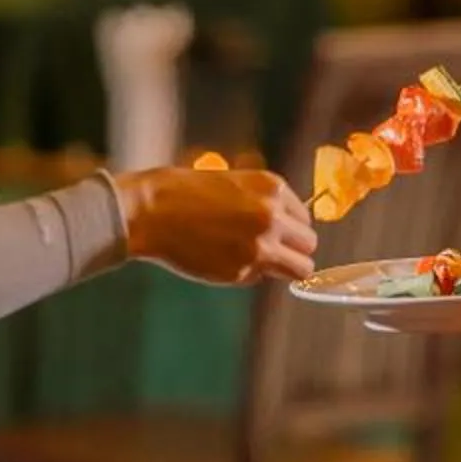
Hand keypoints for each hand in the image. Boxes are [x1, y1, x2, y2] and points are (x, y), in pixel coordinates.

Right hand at [116, 166, 317, 284]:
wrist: (151, 210)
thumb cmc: (183, 193)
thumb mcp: (234, 183)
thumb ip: (262, 203)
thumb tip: (283, 228)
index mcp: (272, 188)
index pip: (305, 218)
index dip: (290, 229)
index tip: (274, 233)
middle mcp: (273, 216)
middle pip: (309, 244)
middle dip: (291, 250)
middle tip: (268, 251)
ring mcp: (260, 245)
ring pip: (300, 268)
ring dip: (283, 268)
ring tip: (257, 262)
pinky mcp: (243, 271)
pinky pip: (260, 279)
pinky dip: (248, 275)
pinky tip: (223, 260)